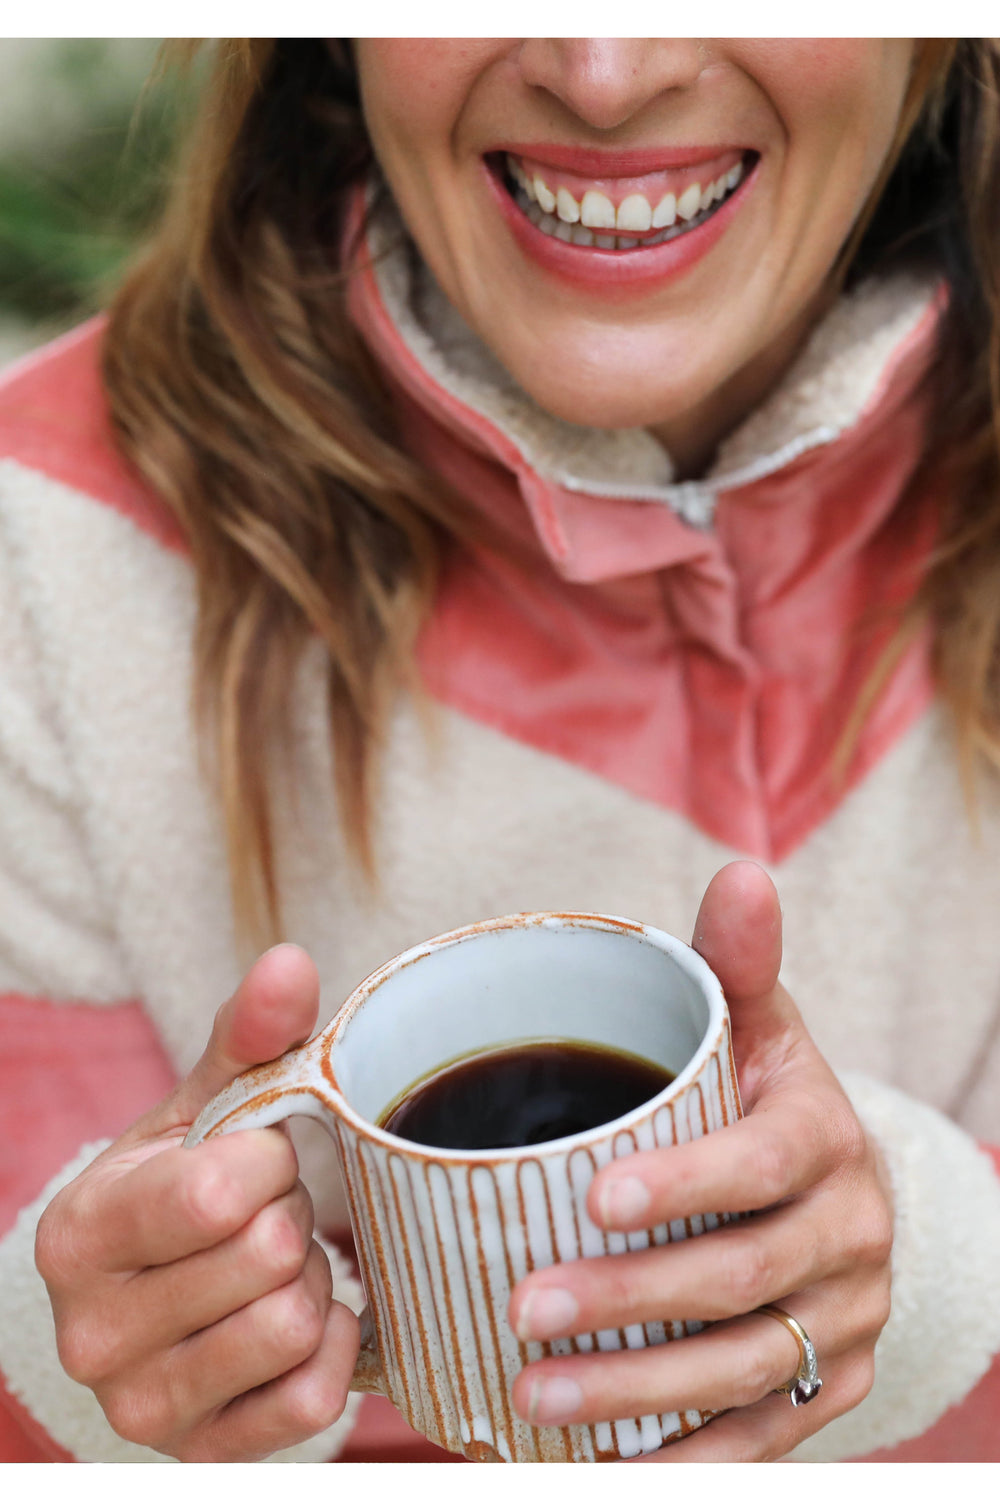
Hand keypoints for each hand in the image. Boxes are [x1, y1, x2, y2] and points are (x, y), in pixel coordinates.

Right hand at [34, 945, 360, 1460]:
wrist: (158, 1294)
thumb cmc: (183, 1184)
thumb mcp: (202, 1107)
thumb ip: (247, 1035)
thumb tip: (289, 961)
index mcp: (80, 1232)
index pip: (216, 1193)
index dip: (272, 1160)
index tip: (266, 1154)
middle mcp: (94, 1333)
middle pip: (264, 1257)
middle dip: (294, 1217)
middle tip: (278, 1211)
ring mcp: (143, 1407)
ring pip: (290, 1326)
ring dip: (313, 1280)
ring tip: (285, 1261)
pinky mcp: (203, 1456)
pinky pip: (313, 1399)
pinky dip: (333, 1345)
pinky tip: (310, 1314)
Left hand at [507, 861, 893, 1460]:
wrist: (836, 1187)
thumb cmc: (763, 1094)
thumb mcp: (758, 1025)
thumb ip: (738, 962)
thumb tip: (742, 871)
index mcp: (822, 1137)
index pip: (762, 1165)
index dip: (687, 1184)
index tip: (594, 1199)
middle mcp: (848, 1234)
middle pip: (742, 1279)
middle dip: (633, 1303)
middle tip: (525, 1309)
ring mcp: (844, 1319)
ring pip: (748, 1369)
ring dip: (642, 1393)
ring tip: (537, 1401)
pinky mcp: (831, 1382)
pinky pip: (766, 1436)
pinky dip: (689, 1457)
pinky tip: (606, 1467)